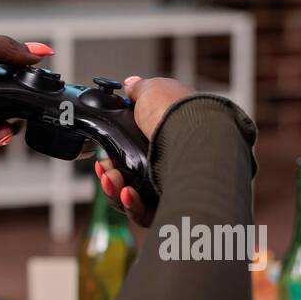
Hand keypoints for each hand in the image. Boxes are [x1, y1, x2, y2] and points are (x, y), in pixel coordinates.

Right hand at [94, 75, 194, 225]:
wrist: (196, 136)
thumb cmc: (178, 113)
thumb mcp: (152, 91)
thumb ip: (137, 91)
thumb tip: (129, 85)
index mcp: (166, 141)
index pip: (132, 157)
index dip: (114, 159)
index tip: (104, 159)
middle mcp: (171, 165)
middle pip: (129, 180)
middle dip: (111, 177)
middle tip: (106, 170)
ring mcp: (174, 188)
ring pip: (134, 200)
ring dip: (116, 190)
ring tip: (112, 180)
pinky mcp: (175, 208)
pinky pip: (147, 215)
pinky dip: (131, 205)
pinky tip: (126, 193)